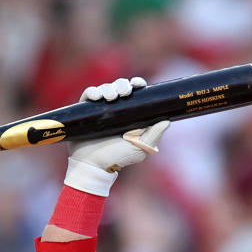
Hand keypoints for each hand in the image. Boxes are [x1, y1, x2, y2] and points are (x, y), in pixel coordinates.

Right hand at [65, 77, 170, 196]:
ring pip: (104, 88)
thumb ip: (154, 136)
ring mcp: (99, 110)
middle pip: (119, 86)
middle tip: (124, 92)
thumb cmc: (118, 159)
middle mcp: (115, 109)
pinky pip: (87, 95)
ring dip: (108, 88)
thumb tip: (167, 121)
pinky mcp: (84, 112)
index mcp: (130, 114)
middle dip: (122, 84)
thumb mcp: (140, 148)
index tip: (138, 84)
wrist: (94, 167)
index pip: (135, 93)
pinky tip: (97, 97)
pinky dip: (92, 92)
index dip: (137, 84)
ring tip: (110, 97)